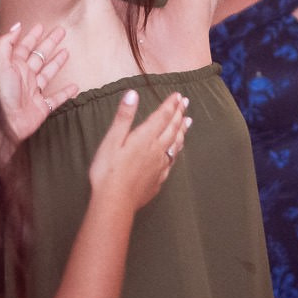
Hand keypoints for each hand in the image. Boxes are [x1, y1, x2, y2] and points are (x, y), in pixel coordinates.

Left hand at [0, 22, 79, 146]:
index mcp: (13, 66)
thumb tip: (16, 26)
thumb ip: (6, 43)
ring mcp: (33, 92)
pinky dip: (66, 92)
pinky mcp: (41, 107)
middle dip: (49, 43)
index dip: (32, 36)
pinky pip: (57, 98)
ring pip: (48, 74)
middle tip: (61, 32)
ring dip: (57, 62)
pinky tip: (74, 86)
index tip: (41, 26)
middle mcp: (24, 77)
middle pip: (39, 56)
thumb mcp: (0, 63)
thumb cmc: (0, 94)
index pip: (24, 47)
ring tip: (66, 51)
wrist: (5, 123)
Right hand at [86, 88, 187, 213]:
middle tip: (185, 103)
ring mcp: (159, 166)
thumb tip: (133, 94)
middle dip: (179, 114)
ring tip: (188, 122)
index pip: (162, 117)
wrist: (115, 202)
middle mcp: (157, 150)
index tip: (178, 95)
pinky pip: (172, 161)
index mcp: (145, 138)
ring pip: (175, 145)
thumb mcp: (112, 140)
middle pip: (172, 129)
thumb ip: (124, 117)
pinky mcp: (158, 179)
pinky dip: (177, 151)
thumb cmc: (108, 171)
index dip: (170, 105)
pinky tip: (176, 152)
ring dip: (182, 131)